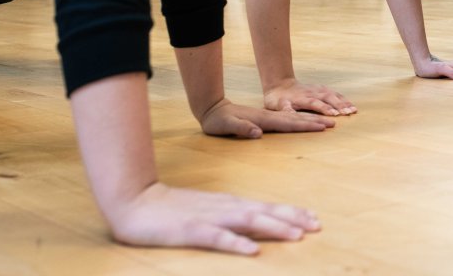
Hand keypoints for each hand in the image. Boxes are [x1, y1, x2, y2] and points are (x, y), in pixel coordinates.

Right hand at [107, 181, 319, 254]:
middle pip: (264, 211)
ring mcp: (208, 217)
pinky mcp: (189, 230)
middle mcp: (224, 208)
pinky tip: (252, 250)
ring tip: (296, 236)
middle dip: (292, 218)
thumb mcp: (208, 210)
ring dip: (273, 227)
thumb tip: (257, 224)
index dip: (291, 213)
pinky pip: (216, 238)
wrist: (135, 200)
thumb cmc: (173, 209)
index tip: (315, 219)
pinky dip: (236, 243)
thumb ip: (231, 215)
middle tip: (317, 225)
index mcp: (229, 204)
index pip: (267, 207)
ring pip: (247, 221)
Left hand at [199, 98, 334, 137]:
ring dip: (313, 118)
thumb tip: (258, 133)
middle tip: (333, 124)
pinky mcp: (268, 118)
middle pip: (297, 119)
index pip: (289, 123)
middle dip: (316, 121)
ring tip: (328, 119)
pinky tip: (309, 119)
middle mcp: (270, 116)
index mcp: (264, 119)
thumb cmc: (218, 120)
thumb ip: (242, 128)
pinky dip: (302, 118)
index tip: (322, 127)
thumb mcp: (226, 125)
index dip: (306, 125)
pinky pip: (289, 118)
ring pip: (295, 117)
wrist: (213, 108)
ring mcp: (270, 116)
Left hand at [263, 78, 355, 116]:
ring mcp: (317, 90)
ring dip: (343, 102)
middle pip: (328, 97)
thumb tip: (289, 114)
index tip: (333, 114)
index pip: (315, 103)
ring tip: (353, 110)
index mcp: (302, 98)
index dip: (324, 108)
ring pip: (333, 94)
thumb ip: (285, 109)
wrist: (280, 85)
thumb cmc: (277, 99)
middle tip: (349, 112)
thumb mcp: (276, 105)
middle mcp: (312, 92)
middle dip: (339, 105)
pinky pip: (334, 93)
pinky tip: (349, 104)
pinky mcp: (321, 89)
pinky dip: (342, 98)